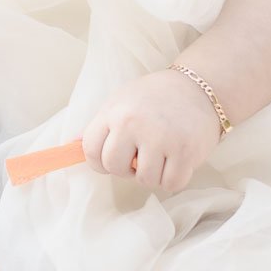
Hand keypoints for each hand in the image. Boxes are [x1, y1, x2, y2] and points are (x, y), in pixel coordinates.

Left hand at [81, 69, 220, 194]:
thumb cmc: (156, 97)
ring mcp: (161, 138)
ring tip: (161, 155)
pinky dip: (173, 179)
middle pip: (114, 168)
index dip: (99, 162)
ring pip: (144, 180)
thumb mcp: (122, 101)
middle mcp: (134, 124)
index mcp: (114, 112)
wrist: (200, 86)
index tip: (111, 160)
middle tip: (139, 157)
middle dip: (125, 169)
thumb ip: (101, 125)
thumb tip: (71, 146)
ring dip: (152, 174)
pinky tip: (176, 161)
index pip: (90, 150)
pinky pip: (171, 184)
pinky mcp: (186, 151)